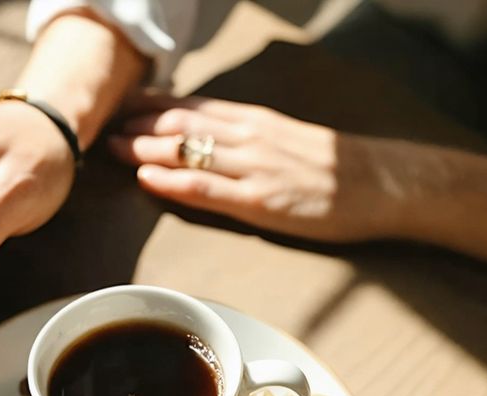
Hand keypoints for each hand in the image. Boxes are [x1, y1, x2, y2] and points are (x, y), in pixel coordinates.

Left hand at [109, 93, 392, 241]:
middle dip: (138, 124)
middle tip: (103, 127)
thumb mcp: (288, 138)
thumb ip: (249, 136)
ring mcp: (254, 167)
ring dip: (145, 148)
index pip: (192, 106)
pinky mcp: (262, 200)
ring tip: (112, 148)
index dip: (151, 105)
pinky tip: (146, 177)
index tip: (120, 106)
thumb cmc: (338, 168)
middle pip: (180, 123)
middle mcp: (249, 136)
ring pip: (188, 150)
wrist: (383, 184)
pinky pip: (208, 187)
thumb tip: (213, 136)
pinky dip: (173, 181)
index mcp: (255, 121)